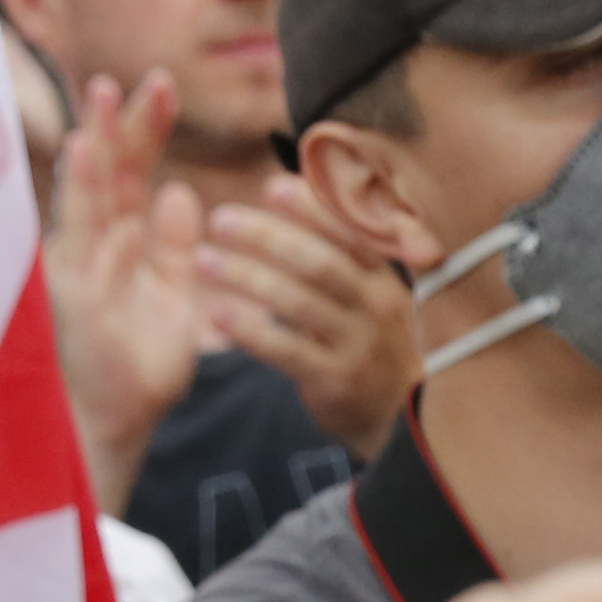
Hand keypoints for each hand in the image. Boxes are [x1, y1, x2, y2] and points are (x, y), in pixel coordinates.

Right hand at [40, 73, 213, 499]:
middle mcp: (95, 245)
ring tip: (96, 106)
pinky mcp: (71, 297)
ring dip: (91, 154)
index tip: (162, 84)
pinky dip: (86, 208)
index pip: (133, 171)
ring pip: (84, 201)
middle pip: (107, 174)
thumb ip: (177, 247)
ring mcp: (78, 267)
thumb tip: (182, 192)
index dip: (145, 128)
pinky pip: (81, 246)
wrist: (116, 422)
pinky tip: (88, 169)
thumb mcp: (176, 296)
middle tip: (124, 77)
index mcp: (122, 239)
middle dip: (114, 125)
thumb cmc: (140, 361)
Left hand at [201, 184, 419, 460]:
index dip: (311, 208)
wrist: (397, 414)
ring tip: (203, 259)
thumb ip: (340, 251)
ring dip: (247, 277)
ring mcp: (358, 345)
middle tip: (221, 219)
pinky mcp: (336, 381)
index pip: (349, 232)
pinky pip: (286, 350)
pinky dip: (249, 330)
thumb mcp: (370, 293)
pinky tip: (217, 313)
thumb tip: (292, 186)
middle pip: (319, 263)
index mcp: (384, 276)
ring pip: (298, 303)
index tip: (269, 186)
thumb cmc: (369, 339)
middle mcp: (376, 306)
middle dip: (268, 237)